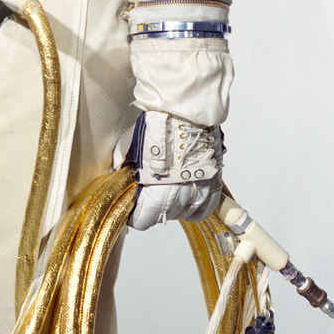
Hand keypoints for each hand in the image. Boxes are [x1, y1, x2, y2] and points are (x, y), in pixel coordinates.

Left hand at [119, 110, 222, 231]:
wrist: (188, 112)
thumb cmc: (159, 129)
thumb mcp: (131, 149)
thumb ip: (125, 167)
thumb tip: (119, 174)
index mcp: (157, 195)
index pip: (143, 221)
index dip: (135, 213)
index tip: (134, 205)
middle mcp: (181, 199)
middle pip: (163, 216)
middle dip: (154, 204)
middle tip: (152, 187)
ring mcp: (200, 192)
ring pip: (186, 213)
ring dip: (177, 204)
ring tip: (170, 185)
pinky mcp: (215, 184)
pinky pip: (205, 206)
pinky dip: (197, 203)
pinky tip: (189, 190)